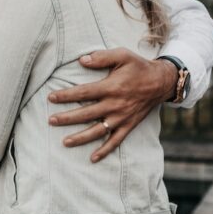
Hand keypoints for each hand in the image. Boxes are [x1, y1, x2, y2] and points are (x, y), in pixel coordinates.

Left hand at [47, 49, 177, 162]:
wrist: (161, 82)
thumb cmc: (138, 66)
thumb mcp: (122, 55)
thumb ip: (101, 57)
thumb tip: (81, 60)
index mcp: (111, 87)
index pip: (84, 92)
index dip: (66, 95)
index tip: (51, 97)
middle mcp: (115, 105)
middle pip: (87, 114)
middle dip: (67, 118)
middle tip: (51, 120)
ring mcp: (122, 117)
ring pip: (98, 131)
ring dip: (81, 137)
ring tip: (64, 142)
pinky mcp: (129, 125)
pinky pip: (116, 141)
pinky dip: (105, 150)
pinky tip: (93, 158)